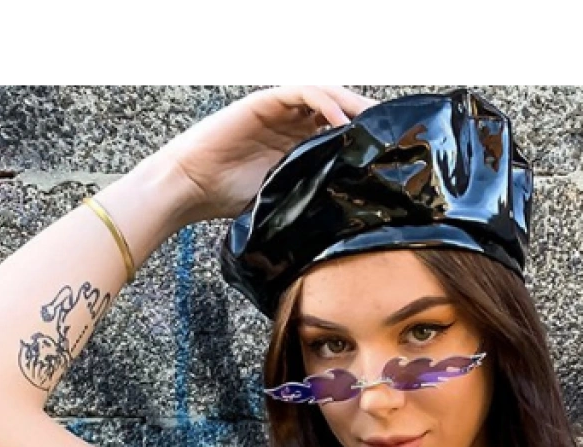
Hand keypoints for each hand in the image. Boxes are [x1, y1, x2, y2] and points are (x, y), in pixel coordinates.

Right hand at [163, 81, 377, 223]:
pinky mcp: (264, 102)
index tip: (390, 152)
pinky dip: (325, 103)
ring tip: (373, 123)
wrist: (190, 187)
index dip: (364, 136)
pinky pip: (302, 93)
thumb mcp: (283, 199)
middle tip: (392, 133)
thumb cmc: (228, 197)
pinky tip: (340, 122)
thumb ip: (310, 194)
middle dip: (367, 118)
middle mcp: (292, 121)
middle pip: (339, 108)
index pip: (340, 130)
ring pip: (326, 94)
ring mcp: (279, 109)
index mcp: (298, 142)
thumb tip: (348, 217)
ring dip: (352, 104)